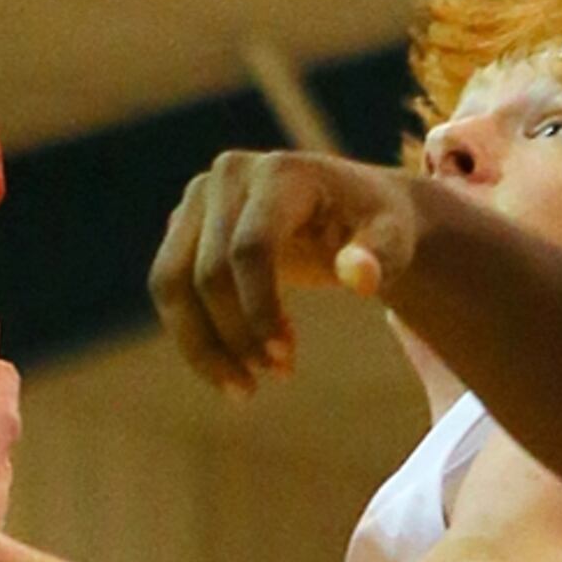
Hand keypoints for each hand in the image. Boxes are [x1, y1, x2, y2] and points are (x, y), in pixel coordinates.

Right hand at [151, 147, 426, 394]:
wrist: (349, 207)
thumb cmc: (376, 226)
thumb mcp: (394, 239)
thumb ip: (381, 256)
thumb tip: (358, 276)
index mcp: (280, 172)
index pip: (248, 249)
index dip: (259, 311)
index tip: (284, 362)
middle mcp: (228, 175)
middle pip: (207, 274)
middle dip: (236, 337)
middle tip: (277, 377)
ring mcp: (197, 198)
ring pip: (170, 284)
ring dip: (200, 347)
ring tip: (243, 389)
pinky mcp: (182, 225)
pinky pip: (168, 290)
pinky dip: (194, 336)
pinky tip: (233, 364)